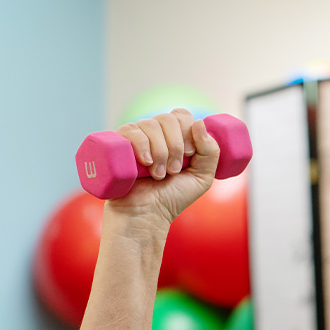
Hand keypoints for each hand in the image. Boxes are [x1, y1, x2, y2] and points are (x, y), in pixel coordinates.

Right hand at [112, 108, 219, 224]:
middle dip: (176, 146)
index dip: (188, 132)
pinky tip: (146, 162)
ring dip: (161, 152)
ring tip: (159, 175)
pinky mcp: (119, 144)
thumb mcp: (202, 177)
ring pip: (151, 125)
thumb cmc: (173, 198)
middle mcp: (154, 133)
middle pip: (168, 118)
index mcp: (174, 137)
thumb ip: (210, 152)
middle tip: (174, 170)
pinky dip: (142, 145)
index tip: (189, 156)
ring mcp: (136, 137)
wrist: (147, 214)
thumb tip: (200, 122)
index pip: (182, 116)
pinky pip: (131, 130)